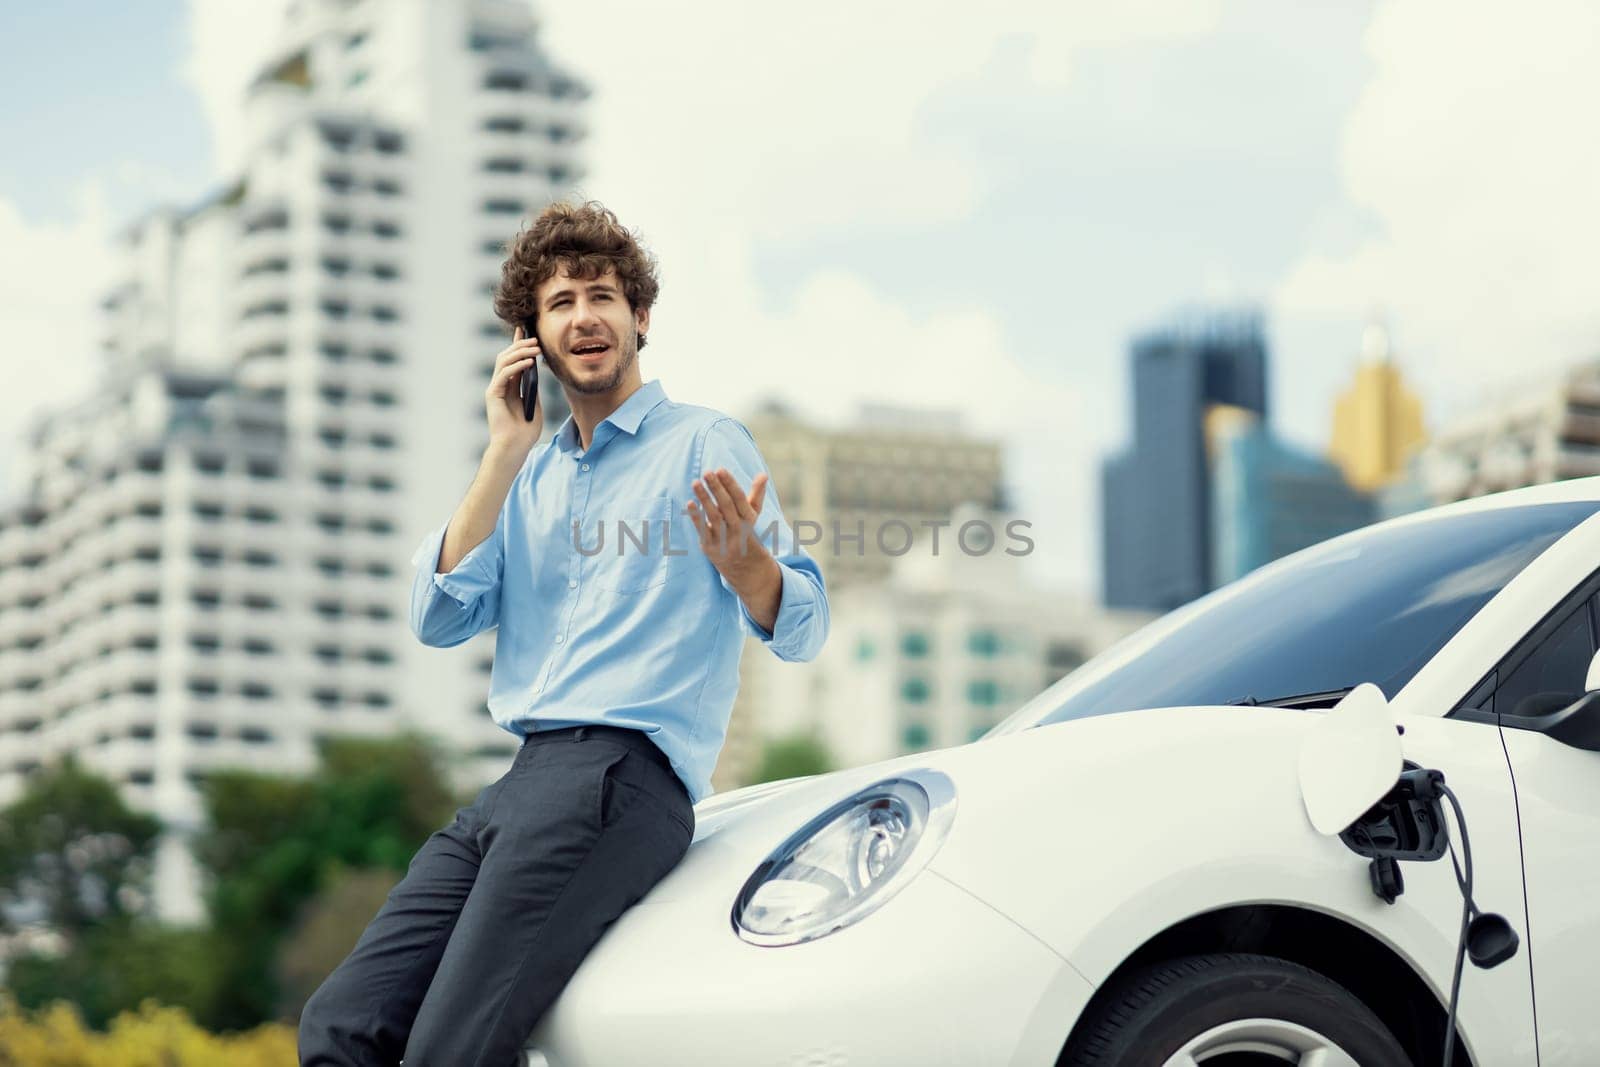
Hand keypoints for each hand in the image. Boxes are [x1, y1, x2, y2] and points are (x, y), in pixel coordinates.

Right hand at [485, 325, 542, 455]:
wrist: (515, 447)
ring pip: (503, 362)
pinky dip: (516, 366)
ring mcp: (495, 389)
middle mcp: (500, 385)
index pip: (513, 360)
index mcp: (509, 387)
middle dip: (521, 345)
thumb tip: (536, 370)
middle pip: (507, 357)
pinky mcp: (493, 394)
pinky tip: (528, 363)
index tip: (526, 330)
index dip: (518, 344)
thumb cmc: (525, 431)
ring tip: (535, 349)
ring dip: (520, 353)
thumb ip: (532, 388)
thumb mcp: (534, 404)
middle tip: (536, 340)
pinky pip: (504, 375)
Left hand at [688, 468, 773, 586]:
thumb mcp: (752, 516)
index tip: (720, 470)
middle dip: (717, 488)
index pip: (739, 499)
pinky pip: (702, 530)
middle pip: (727, 506)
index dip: (730, 484)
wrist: (745, 569)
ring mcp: (723, 540)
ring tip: (696, 482)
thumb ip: (756, 494)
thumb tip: (763, 474)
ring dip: (704, 498)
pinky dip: (696, 517)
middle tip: (707, 472)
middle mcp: (737, 530)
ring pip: (714, 517)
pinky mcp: (710, 547)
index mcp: (748, 520)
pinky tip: (690, 502)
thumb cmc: (745, 534)